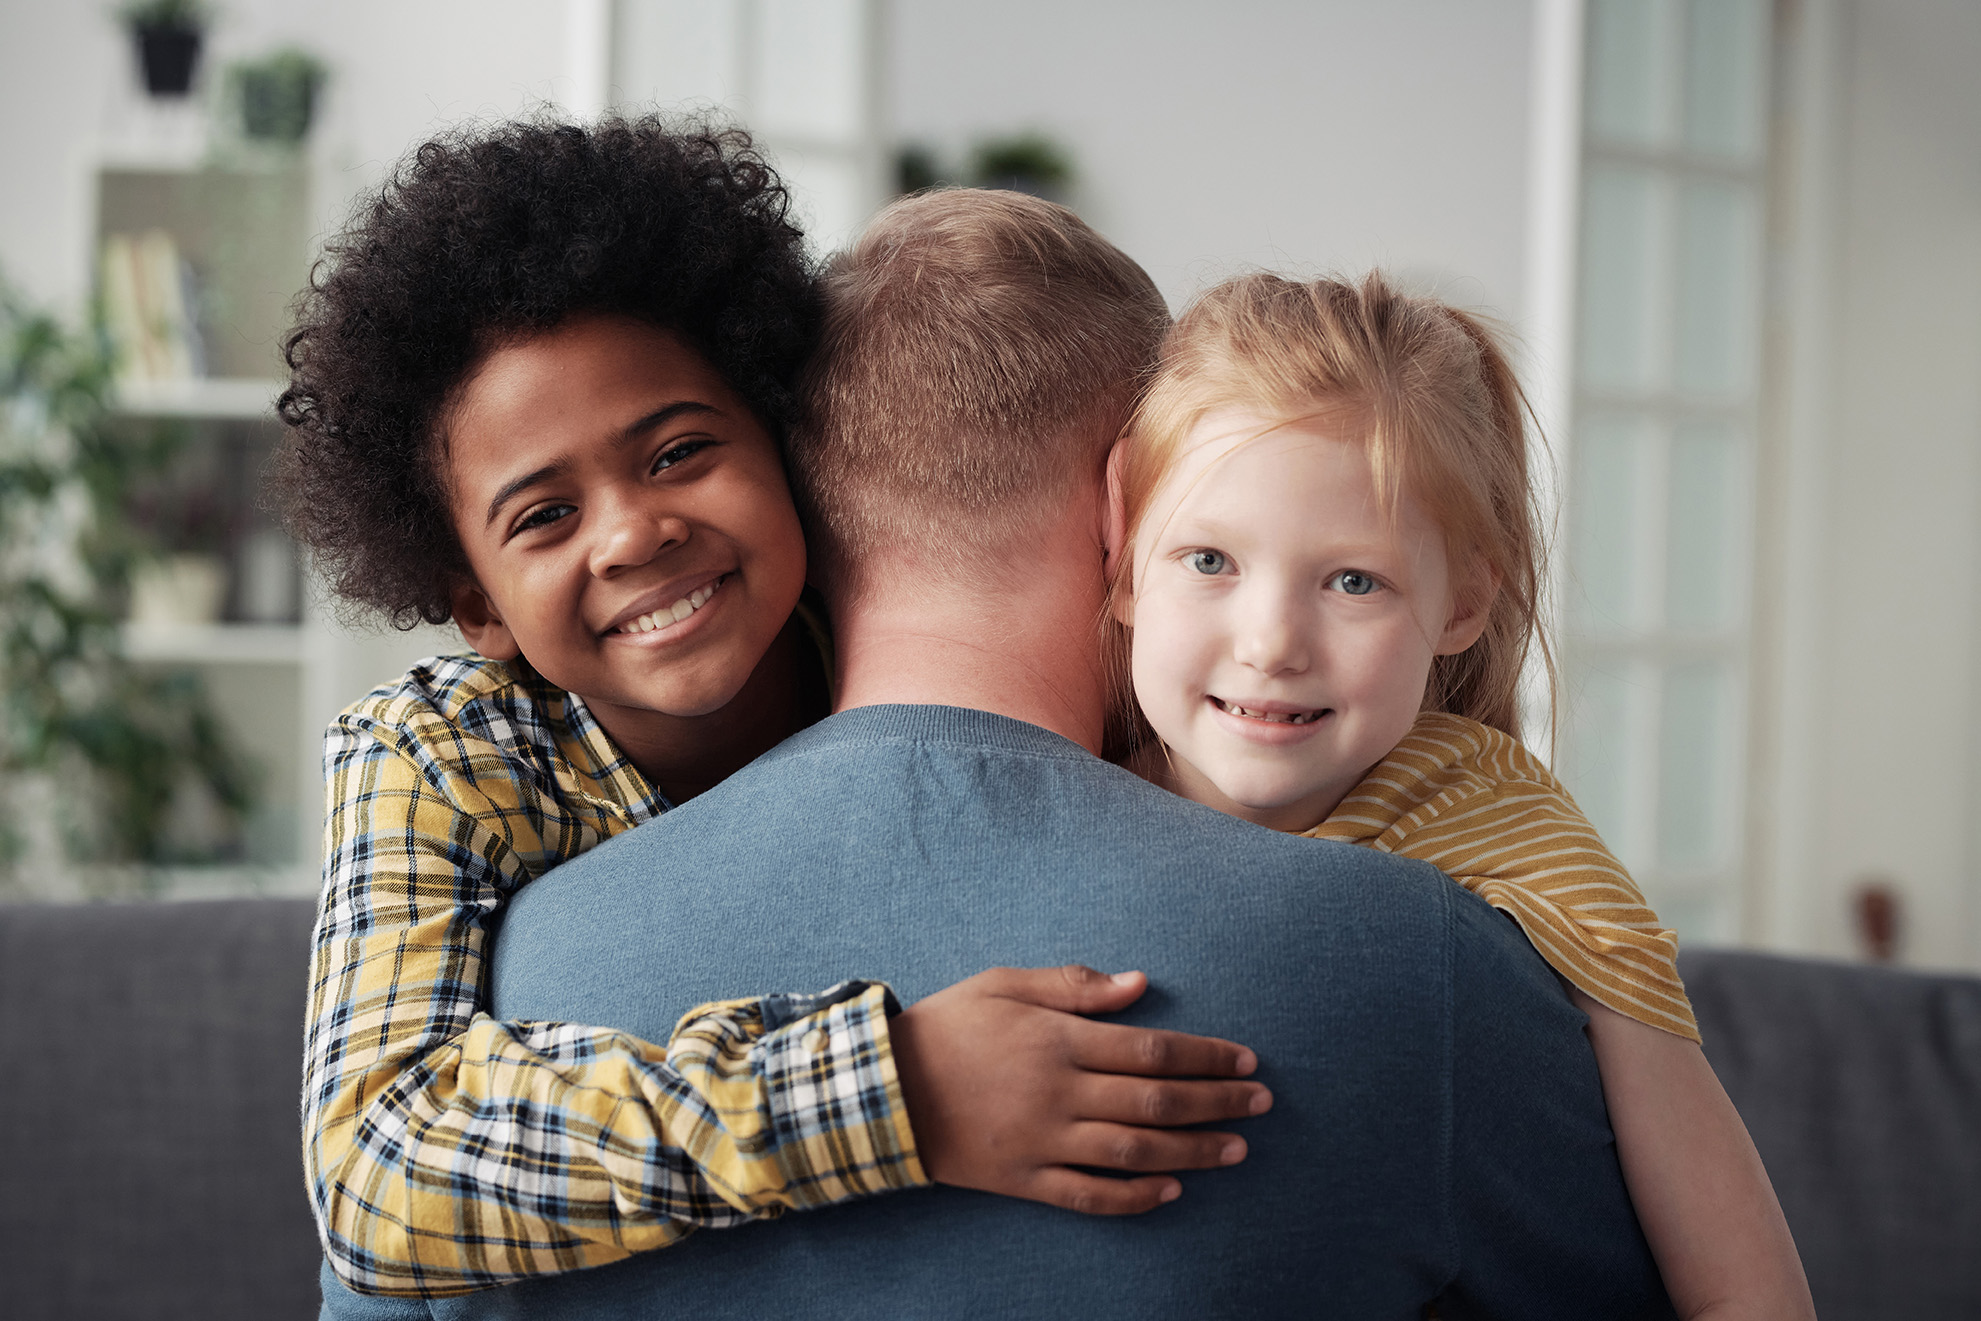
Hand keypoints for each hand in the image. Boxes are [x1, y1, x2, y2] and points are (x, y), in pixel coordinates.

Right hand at [889, 964, 1270, 1214]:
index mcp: (1058, 1039)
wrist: (881, 1088)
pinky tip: (1170, 1191)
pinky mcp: (1023, 1180)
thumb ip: (1074, 986)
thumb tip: (1141, 984)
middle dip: (1217, 1102)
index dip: (1206, 1056)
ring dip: (1192, 1152)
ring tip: (1237, 1150)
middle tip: (1262, 1102)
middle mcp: (1059, 1092)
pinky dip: (1133, 1197)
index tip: (1246, 1059)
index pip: (1152, 1049)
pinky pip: (1089, 1196)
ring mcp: (1042, 1141)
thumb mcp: (1003, 984)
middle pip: (1156, 1101)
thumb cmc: (946, 1026)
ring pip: (1134, 1152)